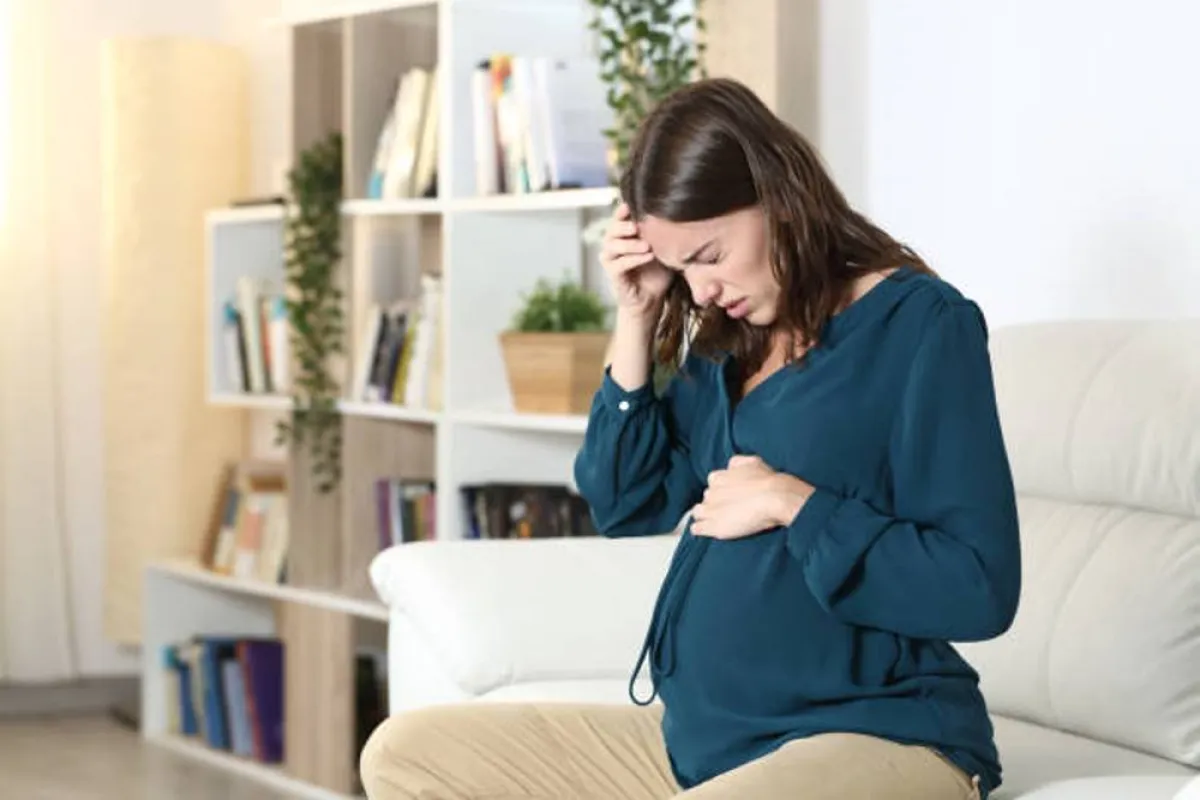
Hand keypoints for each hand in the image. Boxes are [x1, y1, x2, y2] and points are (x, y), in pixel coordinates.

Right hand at [601, 202, 671, 319]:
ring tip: (647, 244)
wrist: (652, 298)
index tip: (633, 205)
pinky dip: (634, 259)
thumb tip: (678, 211)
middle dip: (624, 226)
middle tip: (638, 226)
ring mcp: (611, 260)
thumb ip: (662, 232)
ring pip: (612, 246)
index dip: (623, 211)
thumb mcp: (663, 247)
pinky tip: (648, 256)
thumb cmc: (659, 270)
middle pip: (612, 229)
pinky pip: (619, 265)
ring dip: (630, 244)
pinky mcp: (613, 275)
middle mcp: (613, 244)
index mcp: (623, 235)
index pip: (619, 218)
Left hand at [691, 455, 814, 539]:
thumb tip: (731, 466)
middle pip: (707, 498)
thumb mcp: (752, 462)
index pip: (712, 483)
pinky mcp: (713, 527)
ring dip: (704, 516)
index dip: (721, 490)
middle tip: (729, 509)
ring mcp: (710, 510)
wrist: (774, 498)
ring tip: (717, 521)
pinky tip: (707, 531)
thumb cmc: (767, 481)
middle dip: (715, 503)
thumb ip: (738, 462)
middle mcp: (711, 492)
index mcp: (718, 478)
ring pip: (698, 512)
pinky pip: (697, 528)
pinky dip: (700, 530)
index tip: (730, 495)